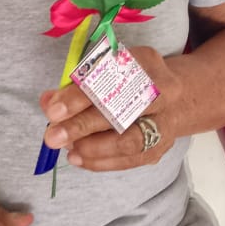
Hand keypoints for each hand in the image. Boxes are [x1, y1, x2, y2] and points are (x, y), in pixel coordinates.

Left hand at [40, 46, 180, 171]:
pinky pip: (129, 161)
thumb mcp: (108, 65)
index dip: (80, 96)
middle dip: (83, 126)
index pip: (111, 80)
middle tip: (53, 136)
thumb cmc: (132, 76)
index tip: (54, 109)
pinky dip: (100, 162)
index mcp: (148, 63)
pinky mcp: (159, 148)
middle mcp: (163, 94)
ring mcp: (165, 124)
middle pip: (123, 113)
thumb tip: (50, 101)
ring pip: (129, 142)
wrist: (174, 95)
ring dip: (92, 148)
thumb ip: (79, 81)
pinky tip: (77, 157)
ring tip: (65, 146)